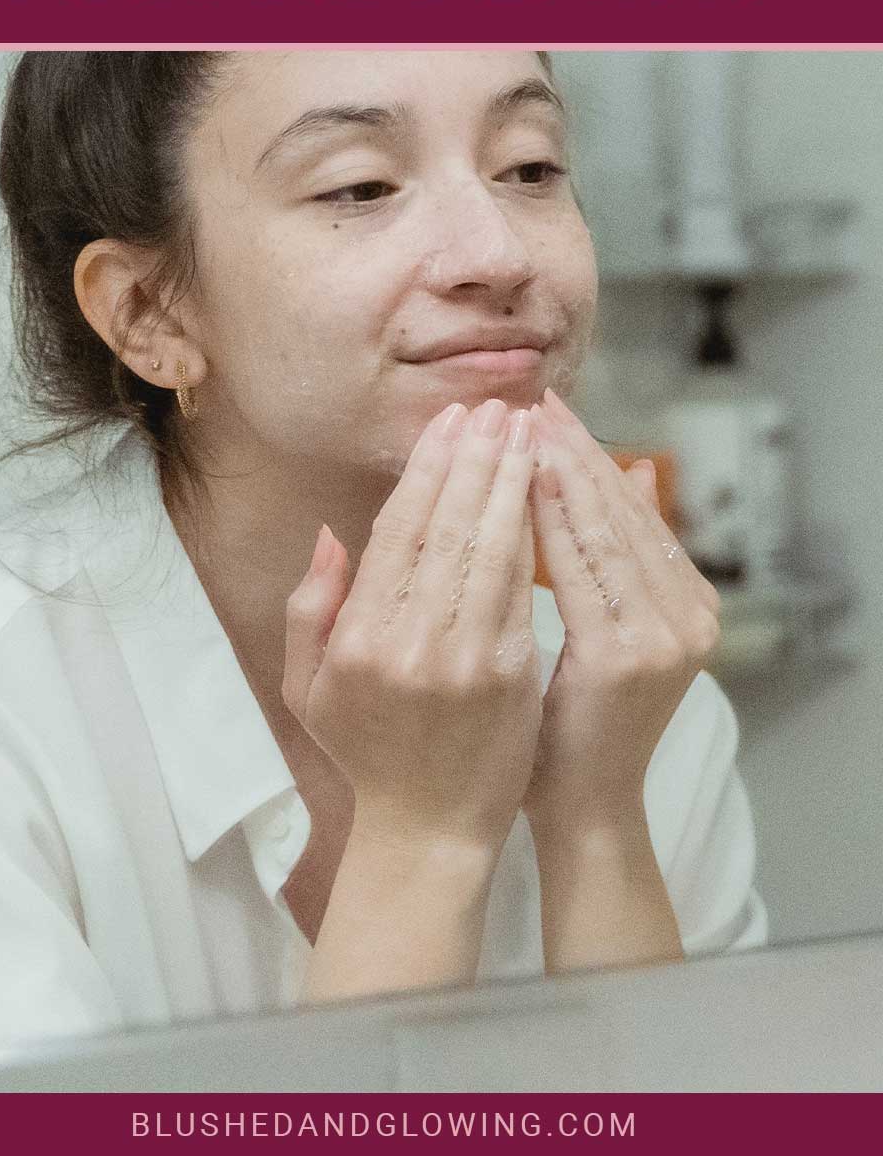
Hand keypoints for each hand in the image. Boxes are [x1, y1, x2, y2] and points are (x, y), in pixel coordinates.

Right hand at [282, 399, 542, 858]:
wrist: (429, 830)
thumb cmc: (368, 751)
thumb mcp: (310, 687)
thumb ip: (312, 607)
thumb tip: (333, 534)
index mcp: (357, 638)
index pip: (397, 530)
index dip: (427, 469)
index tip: (449, 422)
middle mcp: (408, 642)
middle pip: (448, 527)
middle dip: (475, 458)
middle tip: (496, 407)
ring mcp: (464, 659)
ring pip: (490, 549)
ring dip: (511, 483)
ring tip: (527, 432)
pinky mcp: (511, 675)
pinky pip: (522, 588)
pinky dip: (533, 535)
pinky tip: (543, 495)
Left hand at [523, 387, 721, 839]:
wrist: (583, 806)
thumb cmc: (577, 719)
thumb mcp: (609, 627)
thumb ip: (620, 555)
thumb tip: (635, 469)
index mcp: (688, 603)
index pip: (631, 509)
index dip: (589, 455)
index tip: (545, 410)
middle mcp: (688, 613)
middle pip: (621, 510)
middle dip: (572, 450)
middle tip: (532, 401)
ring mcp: (663, 635)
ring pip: (602, 530)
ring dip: (559, 471)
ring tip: (522, 424)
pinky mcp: (626, 656)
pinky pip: (579, 569)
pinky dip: (549, 520)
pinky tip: (519, 483)